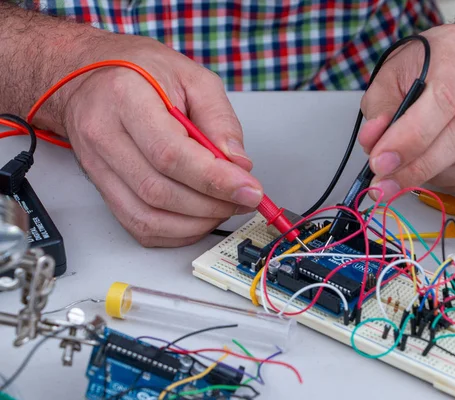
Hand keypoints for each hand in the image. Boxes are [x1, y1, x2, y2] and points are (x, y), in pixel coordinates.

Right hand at [42, 33, 261, 246]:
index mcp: (126, 98)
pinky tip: (198, 218)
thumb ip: (220, 120)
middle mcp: (103, 135)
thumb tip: (239, 165)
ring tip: (223, 208)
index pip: (171, 154)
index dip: (215, 180)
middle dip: (211, 205)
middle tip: (242, 199)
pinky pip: (137, 225)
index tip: (249, 190)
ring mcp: (96, 165)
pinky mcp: (101, 187)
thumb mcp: (193, 77)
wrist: (89, 75)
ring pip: (147, 217)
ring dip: (195, 223)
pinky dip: (175, 232)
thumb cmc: (140, 70)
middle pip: (159, 192)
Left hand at [359, 25, 454, 198]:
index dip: (410, 139)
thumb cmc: (427, 71)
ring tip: (412, 173)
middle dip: (419, 167)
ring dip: (438, 177)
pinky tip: (439, 172)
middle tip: (386, 184)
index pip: (442, 99)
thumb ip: (379, 110)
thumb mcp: (391, 78)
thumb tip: (373, 142)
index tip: (381, 164)